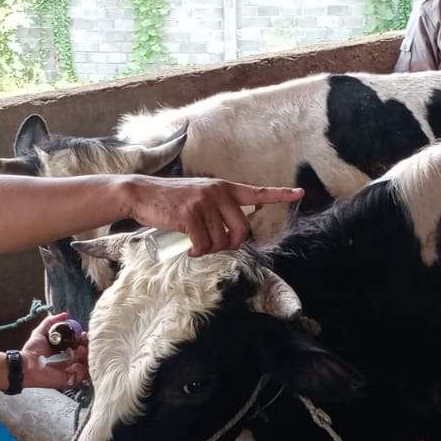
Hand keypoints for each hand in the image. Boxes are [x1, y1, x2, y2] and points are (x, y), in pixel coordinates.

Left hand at [20, 312, 89, 390]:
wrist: (26, 365)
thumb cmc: (31, 351)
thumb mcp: (40, 332)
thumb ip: (50, 322)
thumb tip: (65, 314)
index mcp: (65, 351)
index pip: (80, 345)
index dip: (84, 339)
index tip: (84, 334)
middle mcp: (70, 360)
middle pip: (86, 354)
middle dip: (88, 347)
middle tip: (84, 342)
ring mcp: (70, 371)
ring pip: (87, 365)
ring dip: (86, 358)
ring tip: (80, 351)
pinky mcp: (69, 380)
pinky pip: (82, 377)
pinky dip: (81, 370)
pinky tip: (73, 365)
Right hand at [124, 177, 303, 256]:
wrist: (142, 194)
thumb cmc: (171, 201)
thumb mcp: (199, 197)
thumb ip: (217, 209)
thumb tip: (231, 234)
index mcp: (224, 187)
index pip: (257, 192)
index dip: (279, 194)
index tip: (298, 193)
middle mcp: (218, 192)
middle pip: (242, 230)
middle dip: (232, 245)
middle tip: (217, 247)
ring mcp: (204, 202)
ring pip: (221, 240)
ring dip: (211, 250)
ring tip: (197, 246)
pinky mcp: (190, 214)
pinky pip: (204, 245)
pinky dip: (198, 253)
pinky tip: (190, 250)